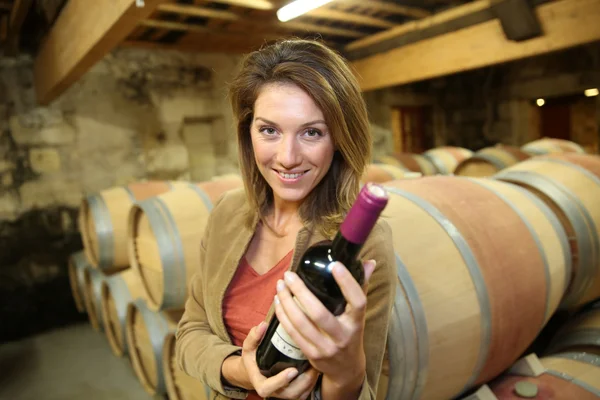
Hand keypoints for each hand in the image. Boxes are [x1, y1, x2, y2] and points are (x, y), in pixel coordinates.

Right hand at [241, 321, 320, 398]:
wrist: (255, 370)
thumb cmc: (253, 358)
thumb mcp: (249, 346)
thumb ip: (254, 336)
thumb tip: (263, 325)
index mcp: (260, 382)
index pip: (267, 388)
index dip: (280, 381)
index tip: (292, 370)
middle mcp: (273, 391)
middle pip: (289, 394)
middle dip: (303, 382)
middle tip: (312, 367)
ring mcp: (284, 393)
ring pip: (299, 395)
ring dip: (310, 382)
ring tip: (317, 366)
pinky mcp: (293, 393)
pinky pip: (304, 393)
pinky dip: (312, 384)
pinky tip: (317, 369)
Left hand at [274, 259, 376, 387]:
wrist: (346, 370)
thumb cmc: (352, 334)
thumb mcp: (359, 314)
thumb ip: (361, 287)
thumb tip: (369, 262)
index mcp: (356, 322)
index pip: (357, 301)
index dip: (347, 283)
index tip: (334, 265)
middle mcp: (342, 336)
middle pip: (319, 313)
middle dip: (300, 291)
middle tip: (289, 275)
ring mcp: (326, 348)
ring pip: (301, 323)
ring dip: (287, 302)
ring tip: (280, 285)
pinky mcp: (312, 355)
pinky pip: (293, 333)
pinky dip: (283, 316)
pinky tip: (278, 301)